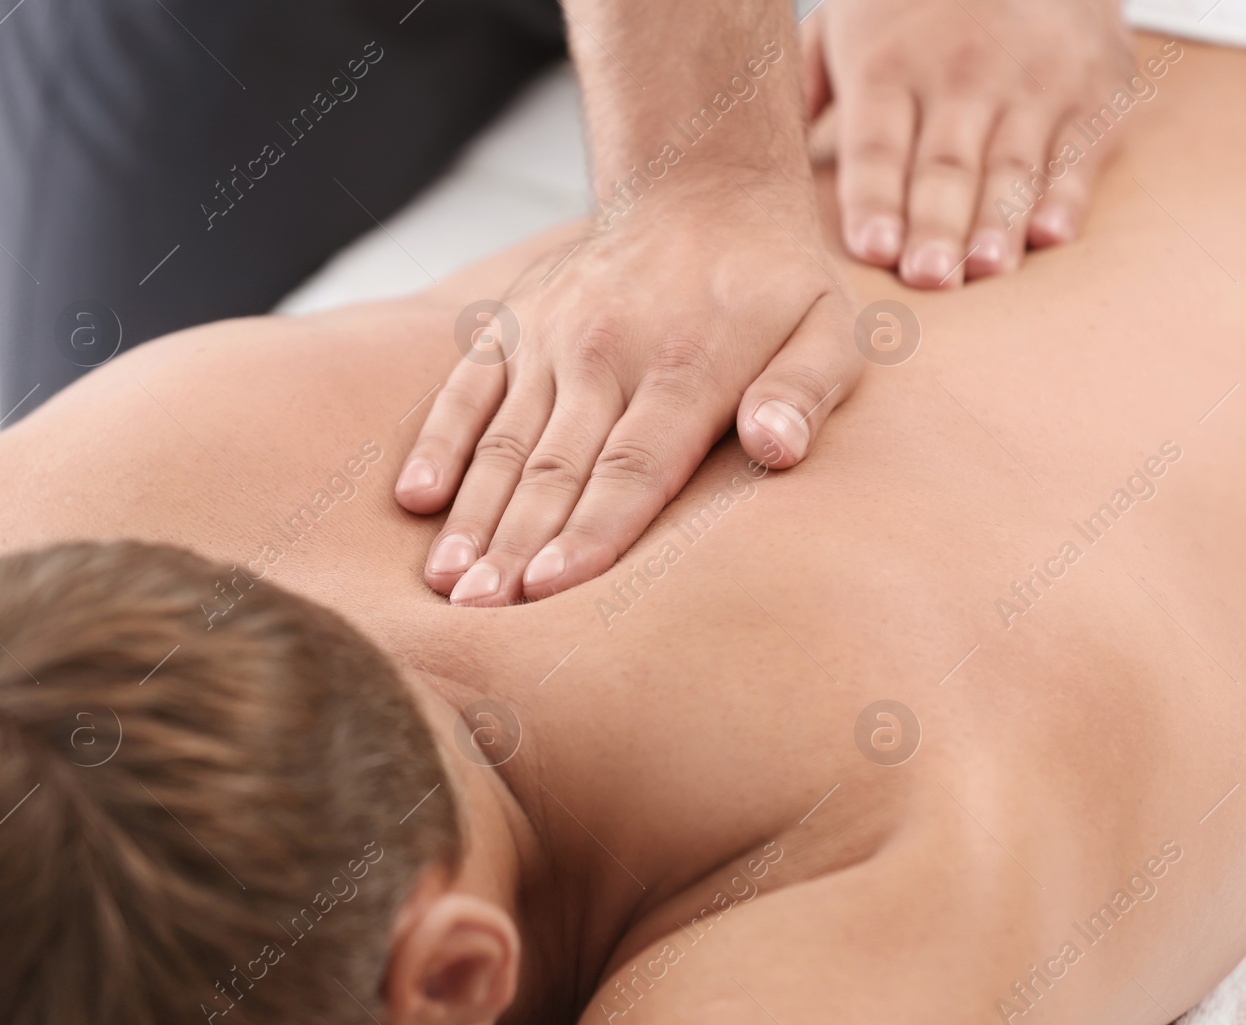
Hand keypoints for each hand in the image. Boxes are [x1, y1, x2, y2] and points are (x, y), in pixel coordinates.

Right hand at [395, 173, 860, 605]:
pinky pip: (466, 387)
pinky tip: (417, 498)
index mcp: (686, 366)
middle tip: (481, 613)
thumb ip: (804, 392)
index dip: (591, 533)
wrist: (704, 190)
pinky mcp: (515, 321)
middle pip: (556, 467)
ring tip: (447, 582)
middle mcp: (606, 350)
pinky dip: (439, 441)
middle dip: (516, 545)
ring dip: (473, 513)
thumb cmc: (775, 287)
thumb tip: (777, 446)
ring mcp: (552, 335)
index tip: (551, 592)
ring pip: (505, 439)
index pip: (632, 468)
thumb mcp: (828, 331)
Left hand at [803, 0, 1132, 286]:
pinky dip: (1068, 193)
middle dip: (936, 224)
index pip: (878, 146)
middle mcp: (962, 76)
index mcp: (890, 68)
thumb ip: (808, 92)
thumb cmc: (919, 4)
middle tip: (928, 277)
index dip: (875, 197)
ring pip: (1011, 165)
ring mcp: (1033, 84)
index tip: (872, 247)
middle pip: (945, 165)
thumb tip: (756, 159)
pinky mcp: (1094, 92)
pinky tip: (1052, 233)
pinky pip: (1079, 150)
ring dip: (999, 220)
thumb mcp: (848, 24)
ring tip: (986, 268)